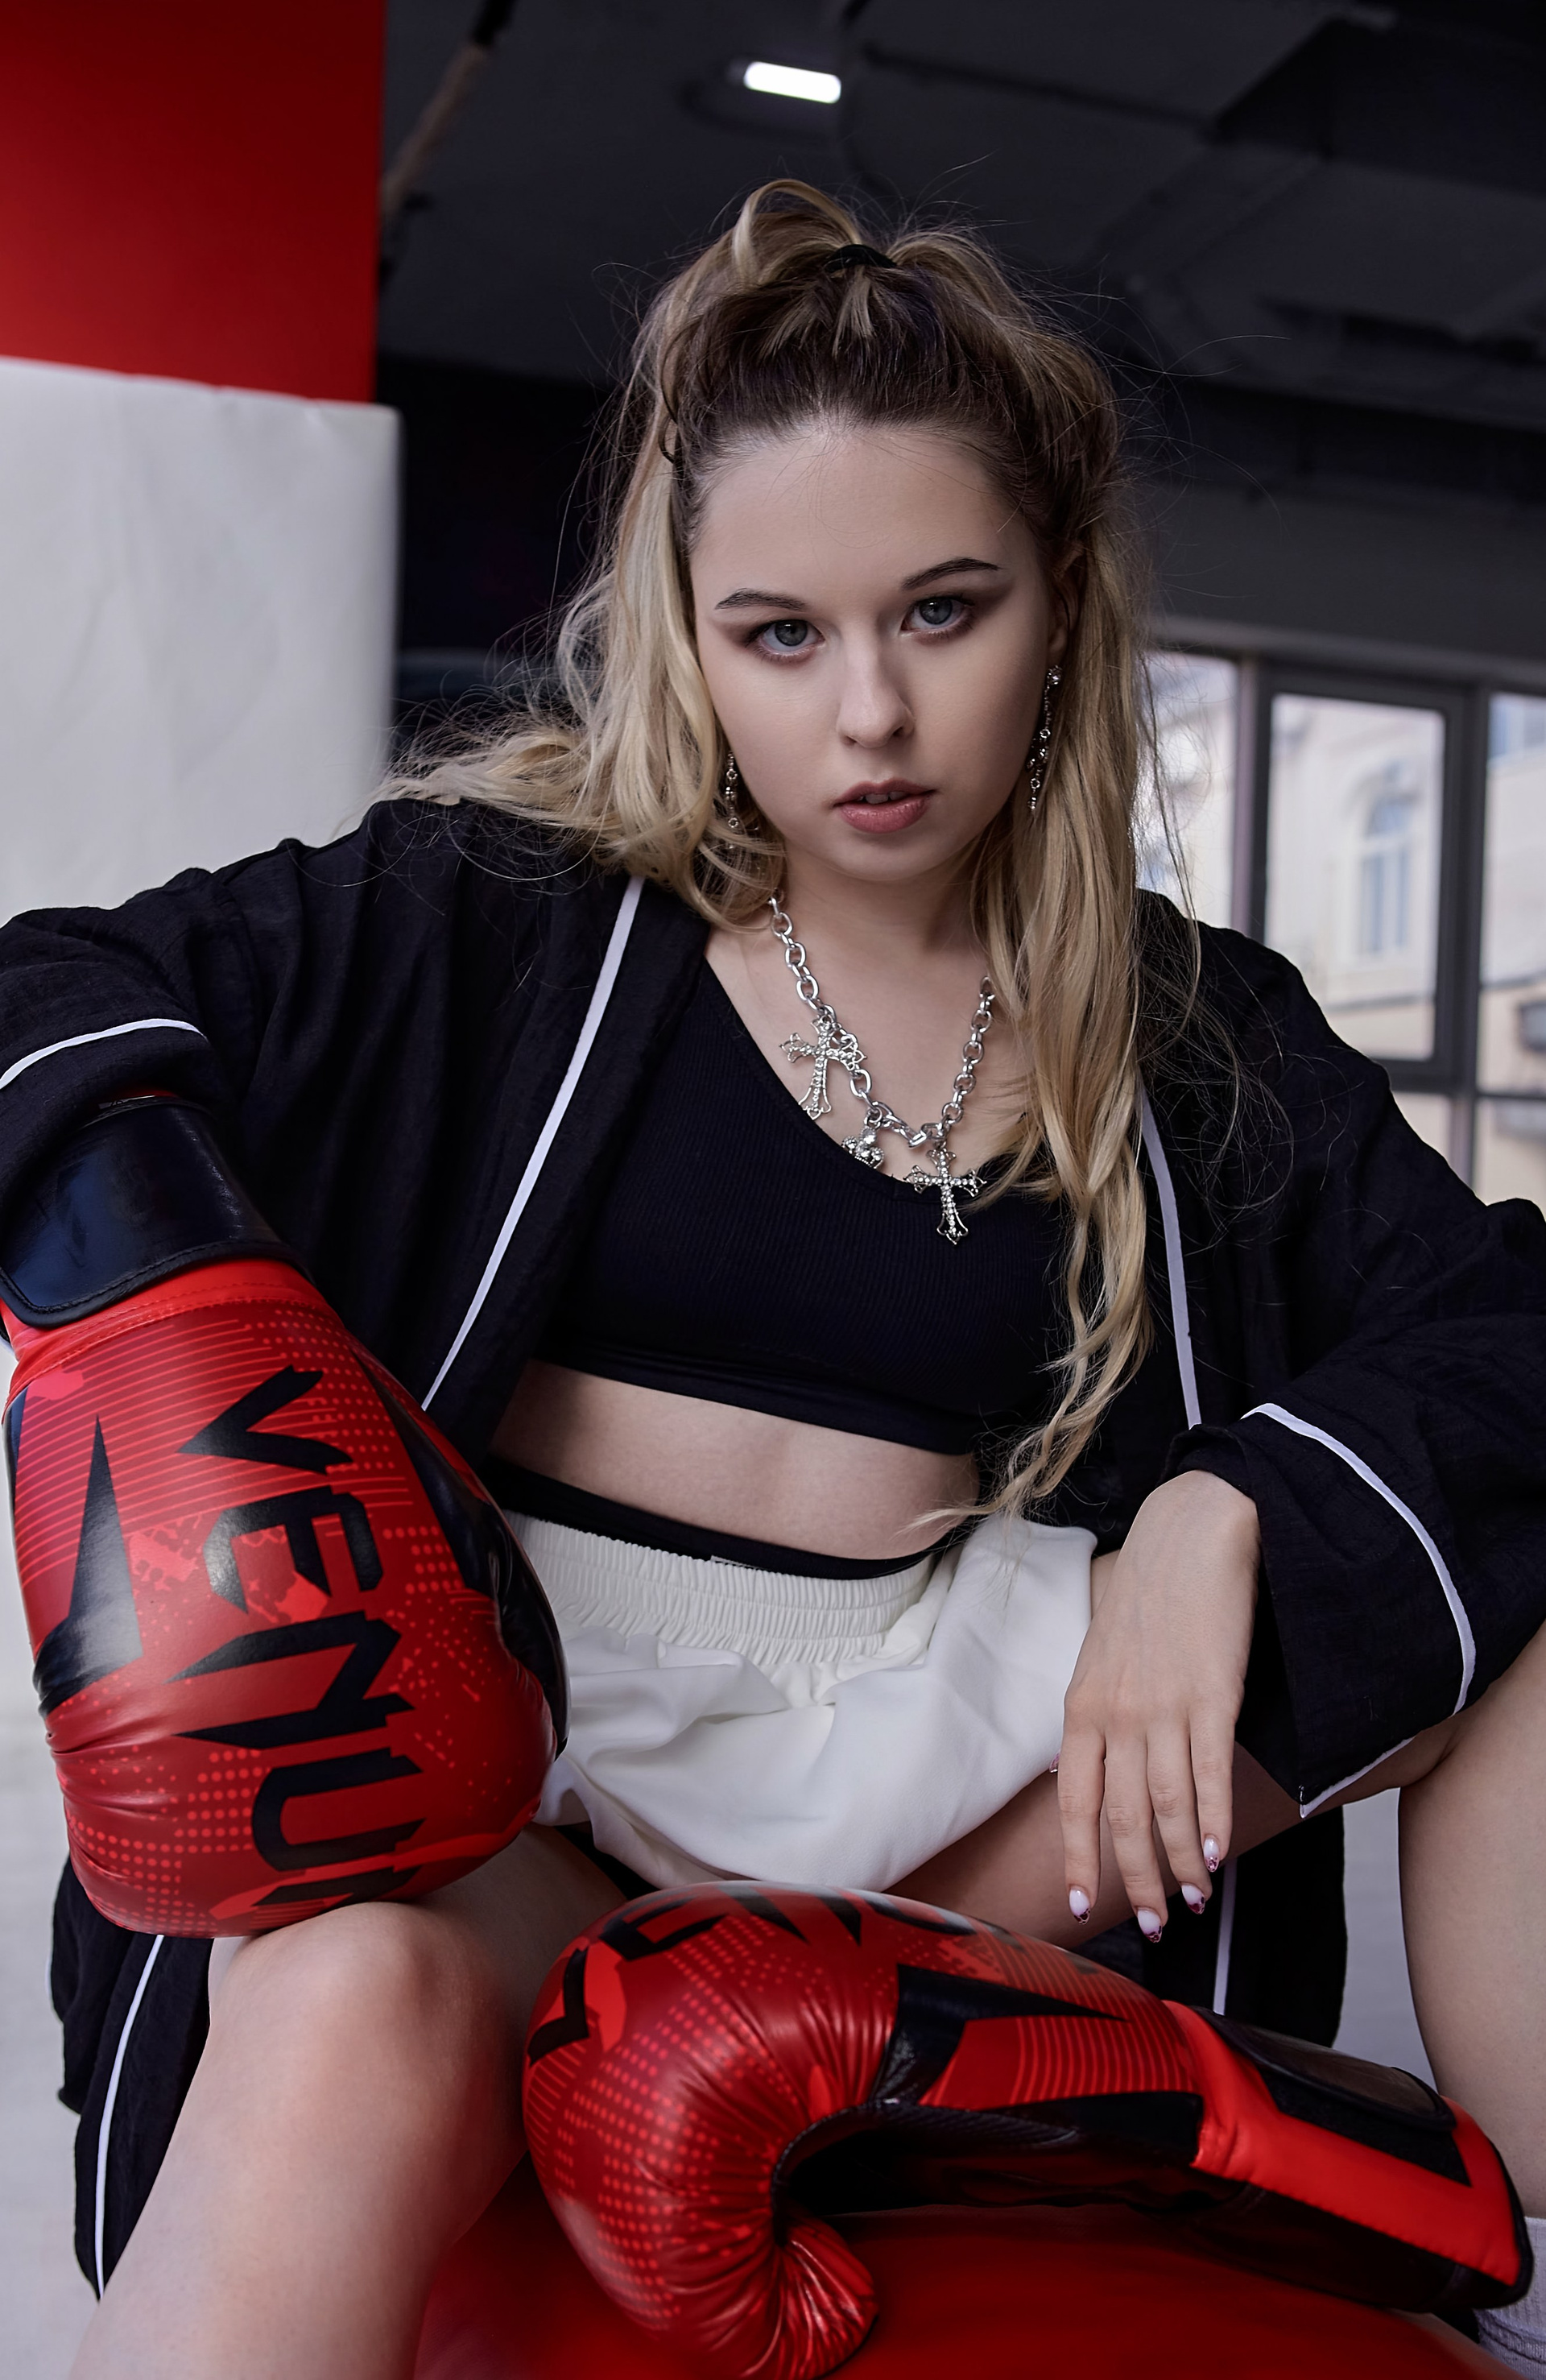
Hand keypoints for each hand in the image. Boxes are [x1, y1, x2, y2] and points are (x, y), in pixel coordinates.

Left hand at [1057, 1469, 1258, 1937]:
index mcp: (1082, 1706)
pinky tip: (1216, 1854)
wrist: (1191, 1535)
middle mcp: (1115, 1712)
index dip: (1081, 1856)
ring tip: (1196, 1900)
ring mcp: (1162, 1705)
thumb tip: (1092, 1776)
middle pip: (1121, 1818)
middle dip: (1136, 1878)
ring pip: (1166, 1807)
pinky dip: (1212, 1821)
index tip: (1084, 1901)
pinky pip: (1209, 1773)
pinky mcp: (1212, 1694)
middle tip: (1157, 1923)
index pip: (1074, 1800)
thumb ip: (1098, 1718)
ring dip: (1180, 1863)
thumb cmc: (1149, 1598)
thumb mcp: (1103, 1658)